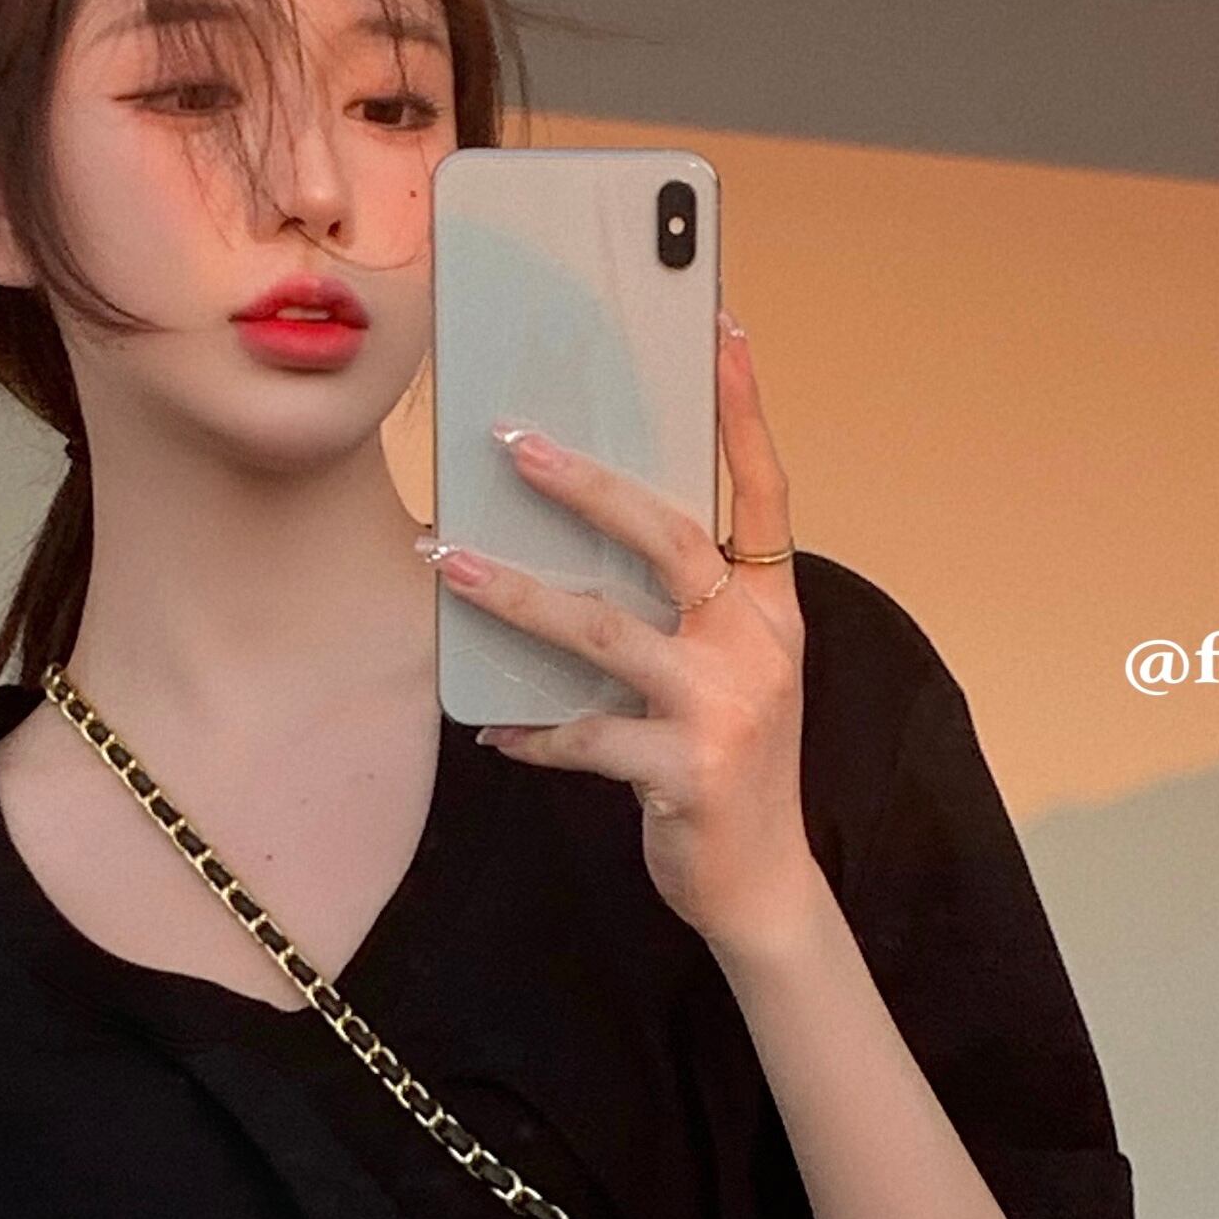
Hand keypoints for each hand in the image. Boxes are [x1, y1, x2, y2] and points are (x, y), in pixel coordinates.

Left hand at [422, 312, 819, 955]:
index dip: (745, 410)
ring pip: (605, 630)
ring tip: (446, 563)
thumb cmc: (729, 766)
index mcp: (772, 610)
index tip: (720, 329)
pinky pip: (583, 736)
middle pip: (672, 538)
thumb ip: (684, 609)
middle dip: (588, 485)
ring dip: (515, 594)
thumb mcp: (730, 674)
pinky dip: (532, 732)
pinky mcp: (684, 772)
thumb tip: (585, 529)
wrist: (763, 889)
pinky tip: (493, 731)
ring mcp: (726, 709)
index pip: (767, 490)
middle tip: (511, 441)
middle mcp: (758, 647)